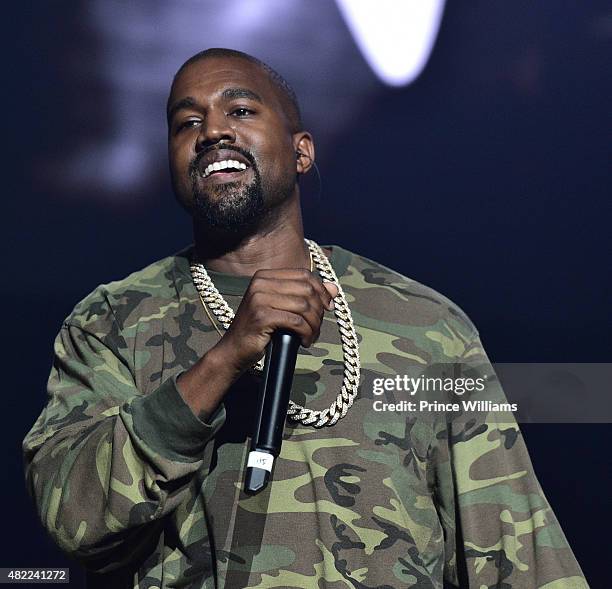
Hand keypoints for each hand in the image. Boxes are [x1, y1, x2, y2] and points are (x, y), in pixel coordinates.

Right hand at [214, 268, 338, 374]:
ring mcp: (259, 299)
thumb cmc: (259, 330)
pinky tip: (304, 342)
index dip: (321, 290)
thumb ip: (306, 296)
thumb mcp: (282, 308)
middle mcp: (260, 283)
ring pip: (304, 306)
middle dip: (318, 310)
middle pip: (306, 290)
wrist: (233, 350)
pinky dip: (306, 333)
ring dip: (314, 325)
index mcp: (265, 276)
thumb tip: (334, 288)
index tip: (327, 307)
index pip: (304, 275)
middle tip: (316, 327)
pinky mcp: (262, 317)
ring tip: (310, 336)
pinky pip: (296, 321)